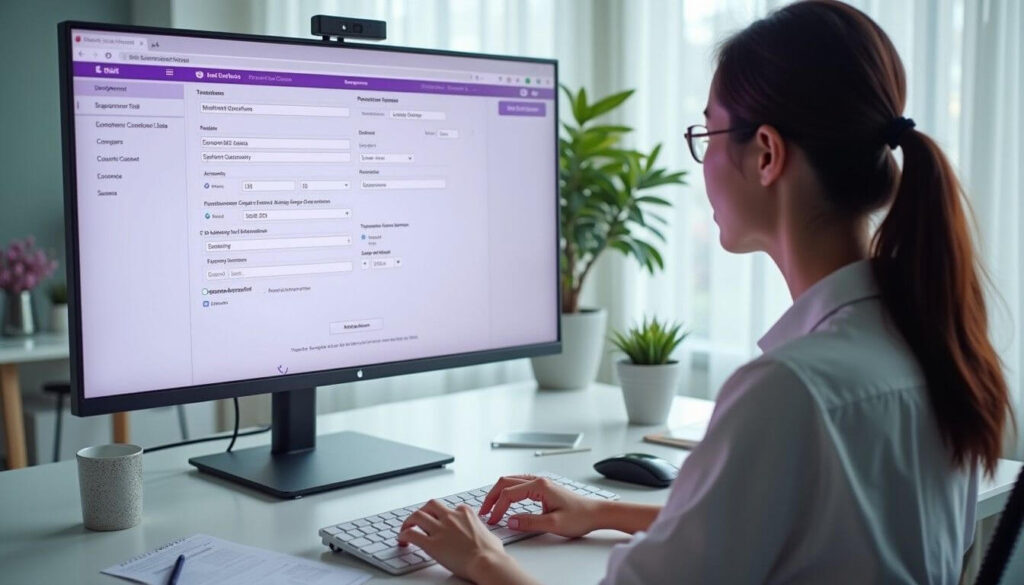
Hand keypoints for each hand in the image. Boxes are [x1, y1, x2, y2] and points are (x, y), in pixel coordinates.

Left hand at [397, 499, 512, 581]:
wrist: (488, 562)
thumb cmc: (492, 553)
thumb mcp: (490, 535)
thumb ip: (482, 532)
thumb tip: (485, 537)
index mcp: (466, 513)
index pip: (451, 508)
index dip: (445, 516)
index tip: (442, 522)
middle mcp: (451, 517)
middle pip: (431, 505)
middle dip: (424, 511)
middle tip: (419, 520)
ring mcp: (441, 529)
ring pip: (418, 516)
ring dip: (409, 521)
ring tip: (406, 528)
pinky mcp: (432, 544)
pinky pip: (412, 535)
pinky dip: (404, 536)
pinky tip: (402, 541)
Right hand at [480, 474, 598, 537]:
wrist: (595, 513)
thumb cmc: (579, 516)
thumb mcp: (553, 523)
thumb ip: (529, 522)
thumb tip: (510, 521)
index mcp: (539, 486)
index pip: (509, 494)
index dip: (498, 508)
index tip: (493, 520)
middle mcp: (538, 481)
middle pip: (506, 482)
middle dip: (492, 496)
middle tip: (484, 511)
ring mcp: (540, 483)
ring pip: (511, 482)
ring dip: (498, 493)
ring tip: (491, 507)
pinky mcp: (542, 488)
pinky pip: (518, 485)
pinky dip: (508, 492)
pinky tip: (505, 502)